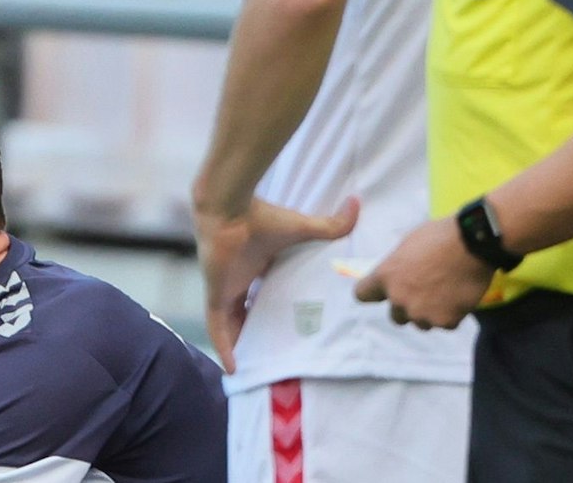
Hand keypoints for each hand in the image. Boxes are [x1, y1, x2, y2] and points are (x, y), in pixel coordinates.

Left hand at [194, 196, 359, 371]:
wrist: (228, 207)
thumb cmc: (261, 215)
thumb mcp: (302, 227)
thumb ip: (330, 224)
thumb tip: (357, 204)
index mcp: (255, 265)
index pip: (262, 291)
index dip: (271, 308)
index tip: (287, 325)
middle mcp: (238, 278)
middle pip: (245, 311)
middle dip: (256, 330)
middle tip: (274, 354)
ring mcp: (225, 288)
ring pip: (230, 323)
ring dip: (240, 343)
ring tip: (256, 368)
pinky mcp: (215, 295)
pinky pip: (217, 328)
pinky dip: (223, 346)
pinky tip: (233, 368)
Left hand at [353, 216, 492, 329]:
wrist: (472, 244)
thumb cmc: (438, 236)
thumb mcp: (406, 245)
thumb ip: (397, 266)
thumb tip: (396, 273)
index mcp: (384, 277)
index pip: (362, 295)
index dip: (373, 293)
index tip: (381, 291)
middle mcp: (399, 299)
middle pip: (395, 316)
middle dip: (406, 307)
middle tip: (423, 293)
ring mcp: (422, 313)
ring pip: (420, 323)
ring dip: (428, 313)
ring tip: (443, 295)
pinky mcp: (445, 321)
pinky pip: (444, 324)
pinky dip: (451, 314)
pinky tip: (458, 298)